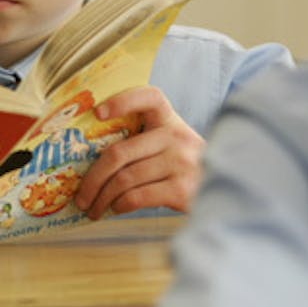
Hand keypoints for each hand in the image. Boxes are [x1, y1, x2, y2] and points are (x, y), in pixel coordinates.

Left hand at [73, 86, 203, 218]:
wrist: (228, 192)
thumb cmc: (186, 171)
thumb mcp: (172, 147)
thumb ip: (144, 143)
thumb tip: (92, 164)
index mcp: (170, 121)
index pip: (149, 97)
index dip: (122, 101)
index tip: (97, 113)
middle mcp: (176, 137)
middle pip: (119, 153)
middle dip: (92, 179)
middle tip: (80, 197)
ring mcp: (181, 162)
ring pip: (124, 178)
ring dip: (102, 198)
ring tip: (93, 209)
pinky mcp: (183, 189)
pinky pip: (137, 196)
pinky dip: (120, 205)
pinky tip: (116, 209)